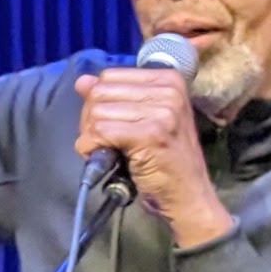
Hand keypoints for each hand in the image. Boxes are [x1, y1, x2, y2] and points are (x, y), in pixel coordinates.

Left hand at [73, 61, 227, 248]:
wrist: (189, 194)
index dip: (99, 102)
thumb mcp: (142, 119)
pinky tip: (104, 158)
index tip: (109, 124)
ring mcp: (162, 111)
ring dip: (91, 136)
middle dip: (91, 119)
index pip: (109, 76)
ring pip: (97, 112)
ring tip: (108, 151)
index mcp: (169, 79)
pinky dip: (91, 148)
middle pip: (100, 91)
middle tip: (104, 142)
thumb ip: (113, 97)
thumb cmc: (165, 159)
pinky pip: (100, 132)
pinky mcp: (151, 133)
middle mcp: (169, 89)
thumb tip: (81, 81)